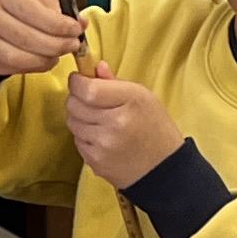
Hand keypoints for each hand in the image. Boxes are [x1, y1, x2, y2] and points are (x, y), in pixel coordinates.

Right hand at [0, 0, 85, 77]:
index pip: (35, 11)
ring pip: (25, 55)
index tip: (76, 29)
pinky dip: (39, 65)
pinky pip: (20, 66)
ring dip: (49, 56)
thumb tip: (81, 22)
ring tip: (61, 51)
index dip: (59, 24)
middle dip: (58, 43)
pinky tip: (47, 59)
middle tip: (73, 44)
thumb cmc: (12, 9)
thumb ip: (59, 8)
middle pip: (30, 36)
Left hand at [61, 64, 185, 190]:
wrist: (164, 170)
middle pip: (74, 104)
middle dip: (77, 99)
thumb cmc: (156, 129)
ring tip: (99, 120)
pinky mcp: (96, 161)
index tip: (80, 80)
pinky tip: (101, 137)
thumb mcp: (144, 98)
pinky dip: (84, 136)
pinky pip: (77, 140)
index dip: (77, 82)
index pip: (87, 89)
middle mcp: (116, 123)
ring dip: (80, 118)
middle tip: (89, 100)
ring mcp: (104, 144)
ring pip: (72, 122)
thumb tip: (95, 67)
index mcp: (131, 101)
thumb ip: (116, 82)